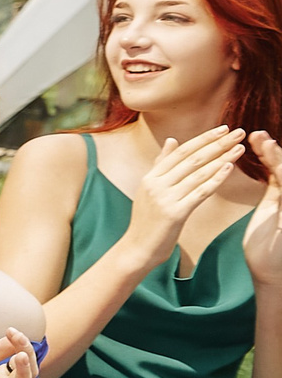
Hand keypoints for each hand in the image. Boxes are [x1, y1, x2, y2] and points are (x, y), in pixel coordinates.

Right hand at [123, 126, 243, 266]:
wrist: (137, 248)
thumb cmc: (147, 221)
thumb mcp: (150, 189)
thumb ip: (161, 165)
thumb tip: (172, 140)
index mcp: (150, 177)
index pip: (181, 151)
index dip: (203, 139)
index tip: (223, 128)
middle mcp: (156, 184)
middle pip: (191, 158)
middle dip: (217, 143)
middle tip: (239, 132)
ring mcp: (164, 198)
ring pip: (198, 173)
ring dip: (221, 158)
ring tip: (240, 148)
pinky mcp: (175, 213)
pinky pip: (200, 192)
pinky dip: (216, 179)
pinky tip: (229, 168)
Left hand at [243, 133, 281, 287]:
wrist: (271, 271)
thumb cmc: (267, 241)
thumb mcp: (271, 207)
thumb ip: (274, 185)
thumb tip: (269, 162)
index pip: (277, 167)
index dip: (267, 151)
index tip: (252, 136)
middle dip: (272, 150)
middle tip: (256, 133)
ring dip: (277, 159)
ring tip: (264, 143)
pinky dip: (281, 176)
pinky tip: (274, 167)